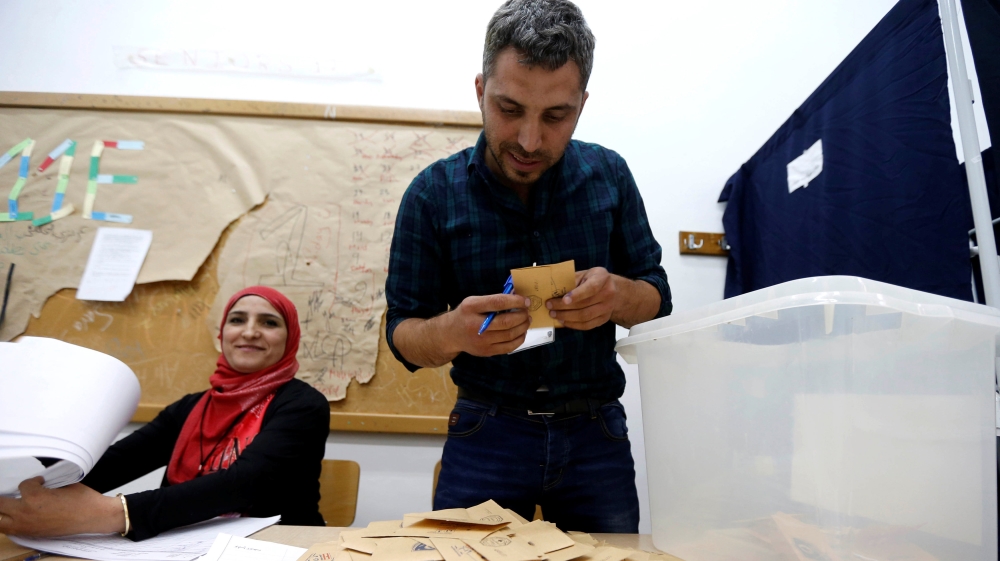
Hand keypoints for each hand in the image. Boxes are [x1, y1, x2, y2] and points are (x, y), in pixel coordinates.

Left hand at [0, 477, 124, 536]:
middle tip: (16, 493)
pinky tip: (16, 517)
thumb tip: (39, 484)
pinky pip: (10, 530)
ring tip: (10, 506)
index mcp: (34, 497)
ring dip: (3, 512)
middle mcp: (26, 512)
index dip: (33, 481)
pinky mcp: (32, 533)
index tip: (40, 481)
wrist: (93, 516)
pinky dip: (8, 523)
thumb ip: (47, 485)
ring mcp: (27, 525)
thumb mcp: (64, 484)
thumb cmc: (82, 499)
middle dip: (6, 496)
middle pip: (1, 504)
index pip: (23, 485)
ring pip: (0, 521)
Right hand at [445, 293, 531, 356]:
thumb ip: (493, 299)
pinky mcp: (486, 351)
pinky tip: (522, 332)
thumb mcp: (473, 302)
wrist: (451, 334)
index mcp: (471, 307)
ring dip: (523, 326)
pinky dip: (520, 339)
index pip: (498, 302)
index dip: (515, 301)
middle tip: (527, 311)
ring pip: (510, 335)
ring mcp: (481, 341)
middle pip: (506, 322)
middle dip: (522, 315)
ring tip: (527, 320)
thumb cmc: (466, 314)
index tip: (525, 301)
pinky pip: (509, 347)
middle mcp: (475, 325)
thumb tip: (517, 296)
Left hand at [546, 267, 616, 329]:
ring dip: (567, 317)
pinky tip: (563, 321)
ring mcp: (607, 308)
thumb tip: (553, 290)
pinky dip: (573, 325)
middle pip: (585, 304)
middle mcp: (608, 293)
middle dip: (564, 307)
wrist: (613, 290)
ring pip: (585, 317)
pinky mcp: (604, 319)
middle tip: (550, 307)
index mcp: (602, 278)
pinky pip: (587, 325)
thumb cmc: (592, 279)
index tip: (564, 299)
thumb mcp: (584, 273)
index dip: (577, 295)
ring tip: (554, 314)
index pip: (591, 288)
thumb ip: (571, 280)